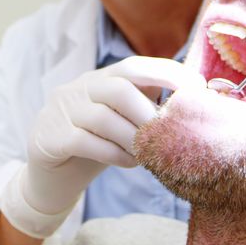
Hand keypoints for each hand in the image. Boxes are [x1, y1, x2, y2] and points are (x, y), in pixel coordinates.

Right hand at [0, 56, 203, 237]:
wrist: (49, 177)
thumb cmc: (95, 146)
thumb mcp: (121, 122)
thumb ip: (145, 108)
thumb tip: (191, 105)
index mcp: (99, 79)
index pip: (133, 67)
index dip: (166, 73)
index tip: (196, 87)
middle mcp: (78, 88)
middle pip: (117, 88)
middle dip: (148, 111)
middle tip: (167, 133)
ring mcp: (60, 111)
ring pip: (102, 117)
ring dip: (133, 138)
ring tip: (149, 155)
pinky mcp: (48, 137)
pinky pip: (84, 142)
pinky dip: (113, 153)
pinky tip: (129, 163)